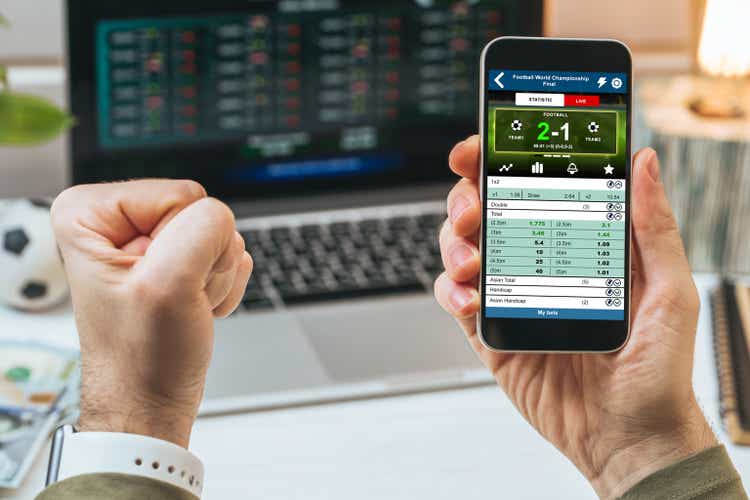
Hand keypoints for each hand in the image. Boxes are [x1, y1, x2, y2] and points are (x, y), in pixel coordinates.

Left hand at [52, 180, 251, 447]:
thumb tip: (223, 218)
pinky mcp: (173, 258)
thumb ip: (202, 230)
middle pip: (200, 213)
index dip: (187, 244)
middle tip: (177, 299)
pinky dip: (219, 286)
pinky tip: (193, 308)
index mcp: (90, 211)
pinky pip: (223, 253)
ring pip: (217, 235)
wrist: (151, 401)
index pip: (181, 196)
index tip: (164, 283)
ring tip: (182, 307)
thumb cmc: (142, 357)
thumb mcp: (168, 286)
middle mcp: (115, 220)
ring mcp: (147, 240)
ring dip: (213, 277)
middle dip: (204, 261)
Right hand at [434, 138, 716, 498]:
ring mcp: (510, 297)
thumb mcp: (669, 291)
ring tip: (472, 262)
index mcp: (579, 245)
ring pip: (462, 249)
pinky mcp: (490, 332)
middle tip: (472, 208)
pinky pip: (456, 299)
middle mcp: (538, 264)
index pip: (532, 188)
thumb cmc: (658, 369)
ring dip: (454, 244)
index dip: (499, 163)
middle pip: (485, 212)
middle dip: (465, 198)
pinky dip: (452, 291)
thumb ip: (652, 227)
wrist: (631, 438)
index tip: (479, 149)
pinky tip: (472, 299)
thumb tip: (646, 163)